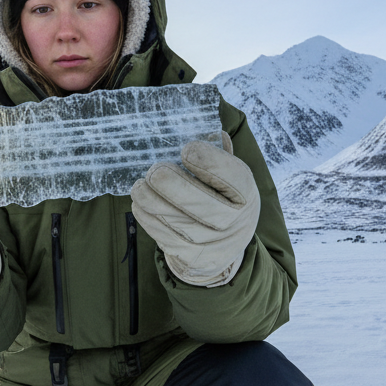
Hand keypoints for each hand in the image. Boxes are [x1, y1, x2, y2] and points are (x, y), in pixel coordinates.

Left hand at [130, 133, 259, 286]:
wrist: (222, 249)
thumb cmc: (220, 200)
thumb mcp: (227, 178)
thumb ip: (217, 154)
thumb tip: (203, 126)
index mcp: (246, 194)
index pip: (234, 178)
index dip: (210, 162)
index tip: (187, 150)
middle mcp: (235, 222)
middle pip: (204, 206)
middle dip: (174, 186)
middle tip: (154, 171)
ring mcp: (214, 244)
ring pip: (179, 224)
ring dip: (153, 202)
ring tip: (139, 187)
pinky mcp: (192, 259)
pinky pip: (166, 239)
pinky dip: (148, 220)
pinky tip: (140, 205)